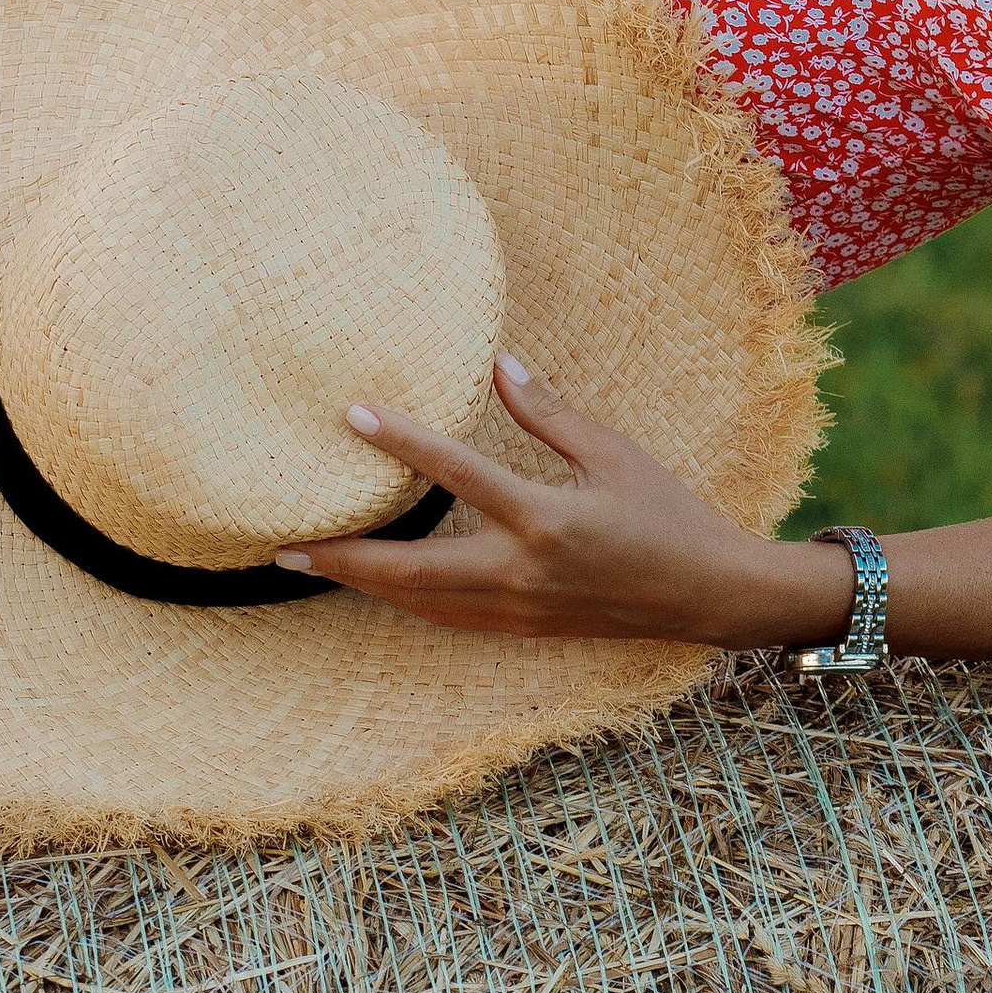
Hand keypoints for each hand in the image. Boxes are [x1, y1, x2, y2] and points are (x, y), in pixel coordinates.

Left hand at [278, 356, 834, 646]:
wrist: (706, 593)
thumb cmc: (667, 513)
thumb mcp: (614, 451)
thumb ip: (549, 413)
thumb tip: (498, 364)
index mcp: (545, 518)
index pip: (459, 473)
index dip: (403, 441)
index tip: (352, 415)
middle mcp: (521, 571)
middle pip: (410, 570)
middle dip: (344, 558)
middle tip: (284, 546)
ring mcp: (518, 609)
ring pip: (420, 602)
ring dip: (364, 584)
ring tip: (314, 564)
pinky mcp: (522, 628)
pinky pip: (448, 617)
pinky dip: (406, 601)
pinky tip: (382, 587)